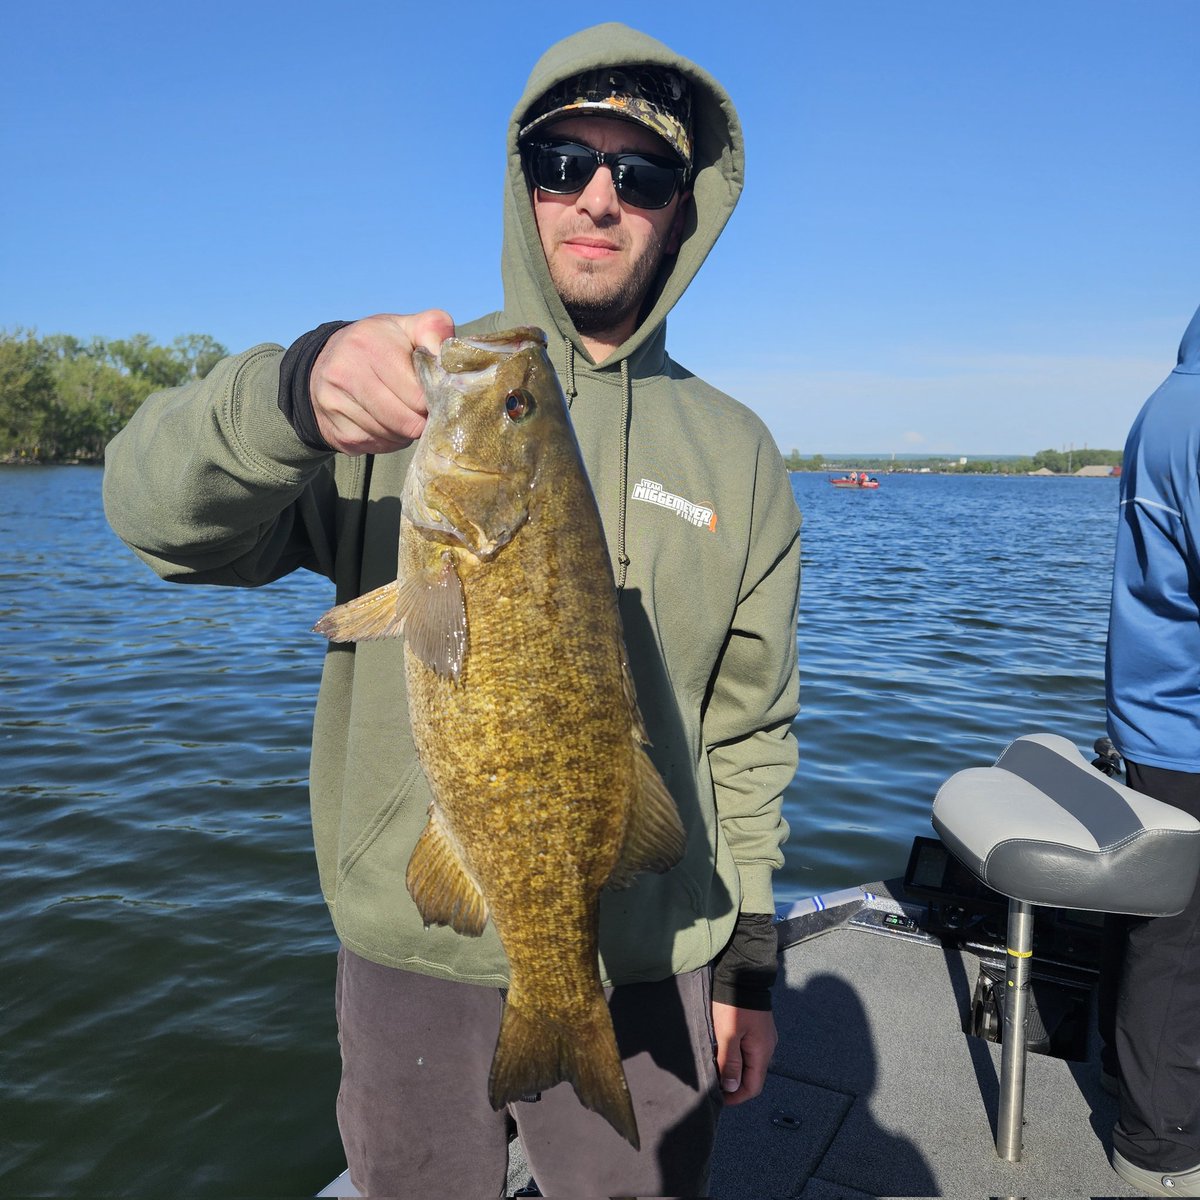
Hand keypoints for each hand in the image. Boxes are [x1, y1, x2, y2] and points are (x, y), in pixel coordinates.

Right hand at [310, 310, 454, 454]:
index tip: (435, 394)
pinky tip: (386, 421)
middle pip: (407, 422)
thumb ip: (435, 331)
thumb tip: (451, 361)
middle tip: (424, 408)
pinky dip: (390, 440)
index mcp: (368, 345)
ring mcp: (335, 405)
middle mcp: (345, 374)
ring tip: (404, 410)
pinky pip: (379, 448)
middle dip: (422, 419)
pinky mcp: (336, 433)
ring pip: (393, 438)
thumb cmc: (380, 344)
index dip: (434, 399)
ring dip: (407, 431)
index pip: (418, 395)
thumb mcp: (408, 327)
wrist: (325, 362)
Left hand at [712, 1001, 776, 1105]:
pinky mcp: (755, 1027)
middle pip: (751, 1076)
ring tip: (714, 1069)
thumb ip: (731, 1062)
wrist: (742, 973)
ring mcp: (762, 1037)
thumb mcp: (728, 1034)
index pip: (753, 1087)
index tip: (717, 1098)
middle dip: (733, 1084)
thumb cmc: (733, 1004)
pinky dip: (734, 1056)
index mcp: (762, 1052)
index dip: (736, 1096)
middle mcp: (766, 1047)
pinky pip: (746, 1050)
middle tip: (712, 1084)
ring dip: (732, 1069)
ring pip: (747, 1063)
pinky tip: (720, 1053)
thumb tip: (732, 1088)